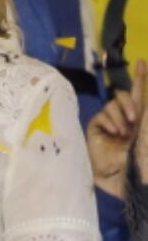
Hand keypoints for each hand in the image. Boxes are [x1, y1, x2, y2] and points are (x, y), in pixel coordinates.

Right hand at [86, 59, 146, 198]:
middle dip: (130, 100)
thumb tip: (145, 100)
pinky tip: (115, 133)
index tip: (142, 62)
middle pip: (125, 95)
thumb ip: (145, 109)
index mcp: (142, 122)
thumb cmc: (144, 157)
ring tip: (124, 132)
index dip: (141, 78)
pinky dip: (110, 120)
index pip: (141, 96)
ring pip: (114, 102)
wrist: (126, 179)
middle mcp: (128, 120)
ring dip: (121, 114)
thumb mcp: (147, 131)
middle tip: (135, 117)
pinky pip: (103, 113)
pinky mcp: (97, 128)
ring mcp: (112, 124)